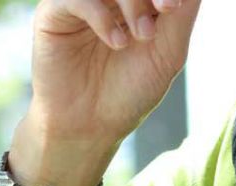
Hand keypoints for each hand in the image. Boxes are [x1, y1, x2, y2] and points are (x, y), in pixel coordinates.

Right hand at [27, 0, 201, 146]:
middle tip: (166, 10)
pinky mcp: (54, 11)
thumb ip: (181, 17)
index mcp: (138, 2)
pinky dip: (102, 15)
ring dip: (132, 1)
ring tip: (142, 35)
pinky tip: (117, 43)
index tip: (174, 6)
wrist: (92, 124)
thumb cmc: (131, 91)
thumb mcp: (167, 55)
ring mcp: (83, 1)